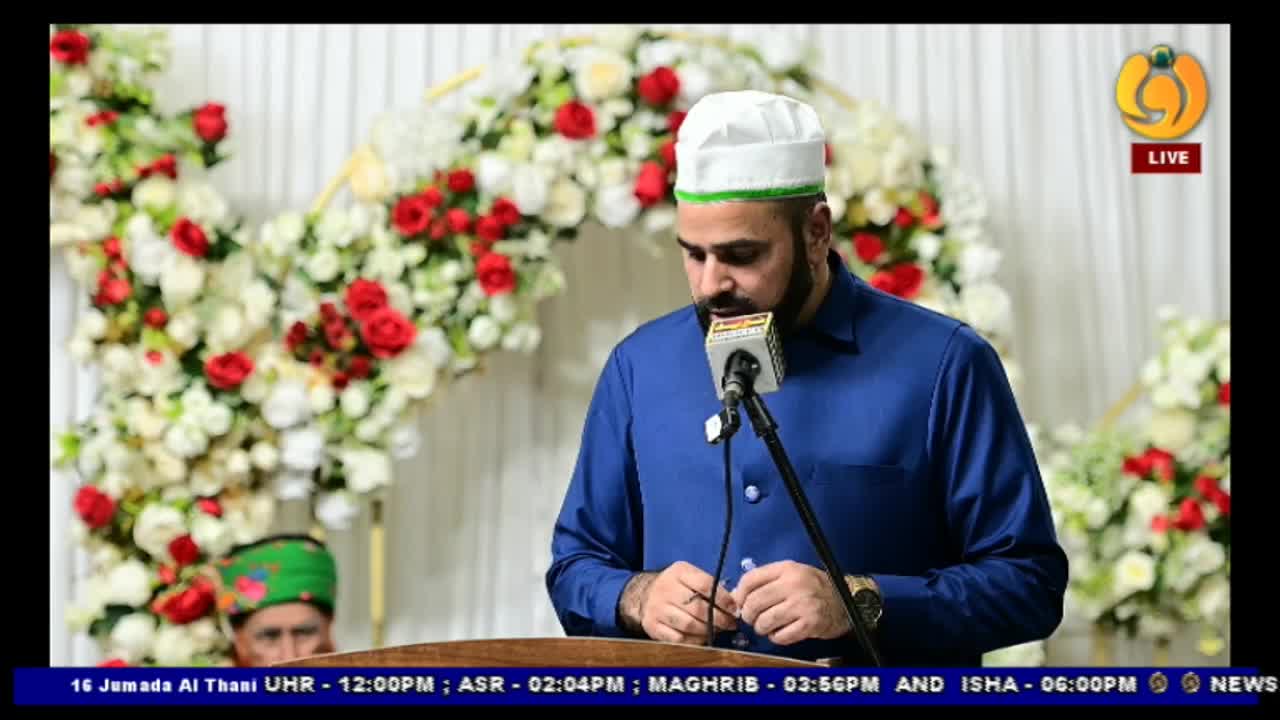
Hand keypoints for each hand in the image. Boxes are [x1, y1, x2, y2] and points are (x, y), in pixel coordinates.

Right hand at [619, 561, 737, 643]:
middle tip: (730, 624)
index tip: (734, 609)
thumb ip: (710, 586)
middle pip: (698, 608)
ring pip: (689, 625)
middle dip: (719, 619)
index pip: (705, 585)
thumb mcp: (690, 576)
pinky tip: (702, 637)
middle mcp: (666, 589)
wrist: (644, 594)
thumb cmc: (676, 586)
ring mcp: (658, 609)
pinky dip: (694, 641)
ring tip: (717, 630)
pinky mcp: (653, 627)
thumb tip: (734, 604)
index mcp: (679, 572)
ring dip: (708, 631)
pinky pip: (679, 639)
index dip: (723, 599)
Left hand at [731, 560, 848, 645]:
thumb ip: (766, 581)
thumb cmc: (814, 589)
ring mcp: (803, 604)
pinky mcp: (810, 623)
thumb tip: (737, 596)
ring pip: (765, 621)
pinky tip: (780, 633)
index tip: (740, 603)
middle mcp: (794, 584)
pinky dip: (776, 638)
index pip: (750, 580)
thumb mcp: (792, 575)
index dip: (740, 594)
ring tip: (766, 627)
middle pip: (754, 602)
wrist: (847, 602)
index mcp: (787, 569)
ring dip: (761, 628)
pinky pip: (781, 636)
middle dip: (748, 615)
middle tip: (752, 619)